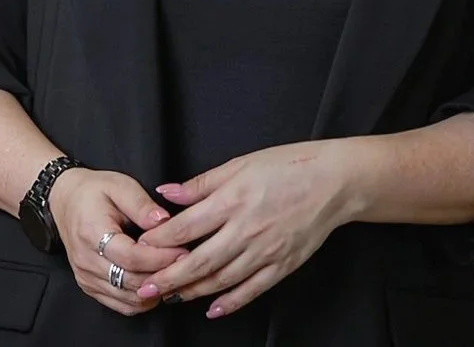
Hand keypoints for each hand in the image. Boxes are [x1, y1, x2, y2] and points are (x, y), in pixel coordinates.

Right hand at [48, 167, 189, 315]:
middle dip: (162, 275)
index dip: (160, 258)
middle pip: (131, 282)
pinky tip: (156, 283)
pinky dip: (143, 299)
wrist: (64, 201)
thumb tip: (165, 221)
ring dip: (155, 291)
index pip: (131, 258)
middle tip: (185, 263)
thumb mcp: (119, 185)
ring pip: (129, 299)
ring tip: (173, 273)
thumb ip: (142, 204)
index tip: (183, 251)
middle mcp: (86, 261)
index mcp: (92, 233)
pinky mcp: (90, 287)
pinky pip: (122, 305)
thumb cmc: (92, 192)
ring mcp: (86, 277)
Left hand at [132, 142, 353, 318]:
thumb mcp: (239, 164)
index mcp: (232, 200)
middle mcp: (246, 230)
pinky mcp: (283, 265)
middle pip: (199, 261)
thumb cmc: (287, 166)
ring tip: (171, 297)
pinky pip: (252, 289)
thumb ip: (201, 183)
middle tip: (145, 288)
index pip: (186, 227)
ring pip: (222, 279)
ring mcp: (266, 251)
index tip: (139, 249)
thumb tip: (167, 192)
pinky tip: (213, 308)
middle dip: (168, 277)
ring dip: (193, 291)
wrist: (334, 181)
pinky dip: (231, 302)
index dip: (159, 241)